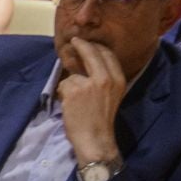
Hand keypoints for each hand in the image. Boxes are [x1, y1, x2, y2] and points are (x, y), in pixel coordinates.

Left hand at [56, 37, 127, 164]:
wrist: (95, 139)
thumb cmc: (101, 120)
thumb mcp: (111, 96)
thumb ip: (103, 79)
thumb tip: (87, 64)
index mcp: (118, 80)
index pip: (108, 55)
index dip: (96, 47)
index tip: (88, 42)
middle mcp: (106, 78)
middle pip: (92, 53)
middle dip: (81, 45)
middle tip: (74, 41)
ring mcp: (90, 84)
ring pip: (73, 74)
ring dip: (69, 86)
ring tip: (75, 102)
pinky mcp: (75, 90)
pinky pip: (63, 85)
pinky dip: (63, 94)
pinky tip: (69, 107)